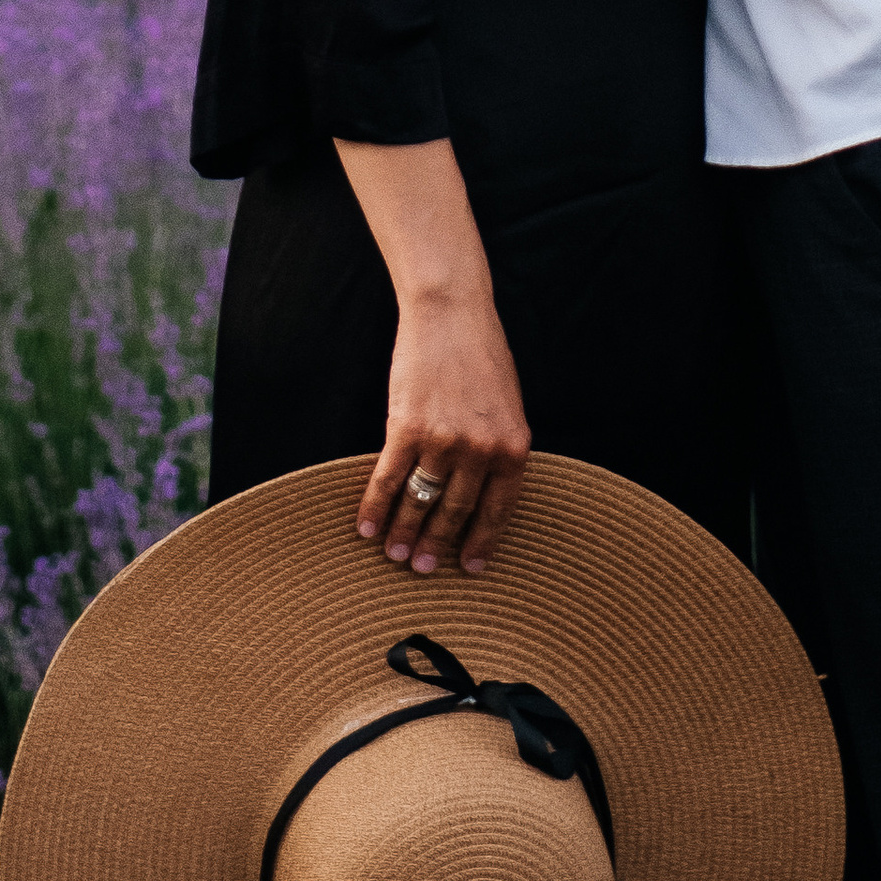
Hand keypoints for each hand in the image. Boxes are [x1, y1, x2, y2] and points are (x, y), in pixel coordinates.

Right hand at [358, 284, 530, 578]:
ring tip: (394, 553)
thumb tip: (482, 495)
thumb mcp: (507, 406)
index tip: (467, 568)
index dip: (480, 543)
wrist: (451, 312)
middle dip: (436, 544)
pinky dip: (375, 507)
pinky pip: (388, 479)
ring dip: (403, 533)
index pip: (497, 511)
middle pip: (454, 512)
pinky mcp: (407, 428)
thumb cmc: (482, 355)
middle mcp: (480, 451)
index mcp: (513, 447)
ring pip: (420, 501)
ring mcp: (443, 441)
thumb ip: (498, 450)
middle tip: (420, 567)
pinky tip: (366, 526)